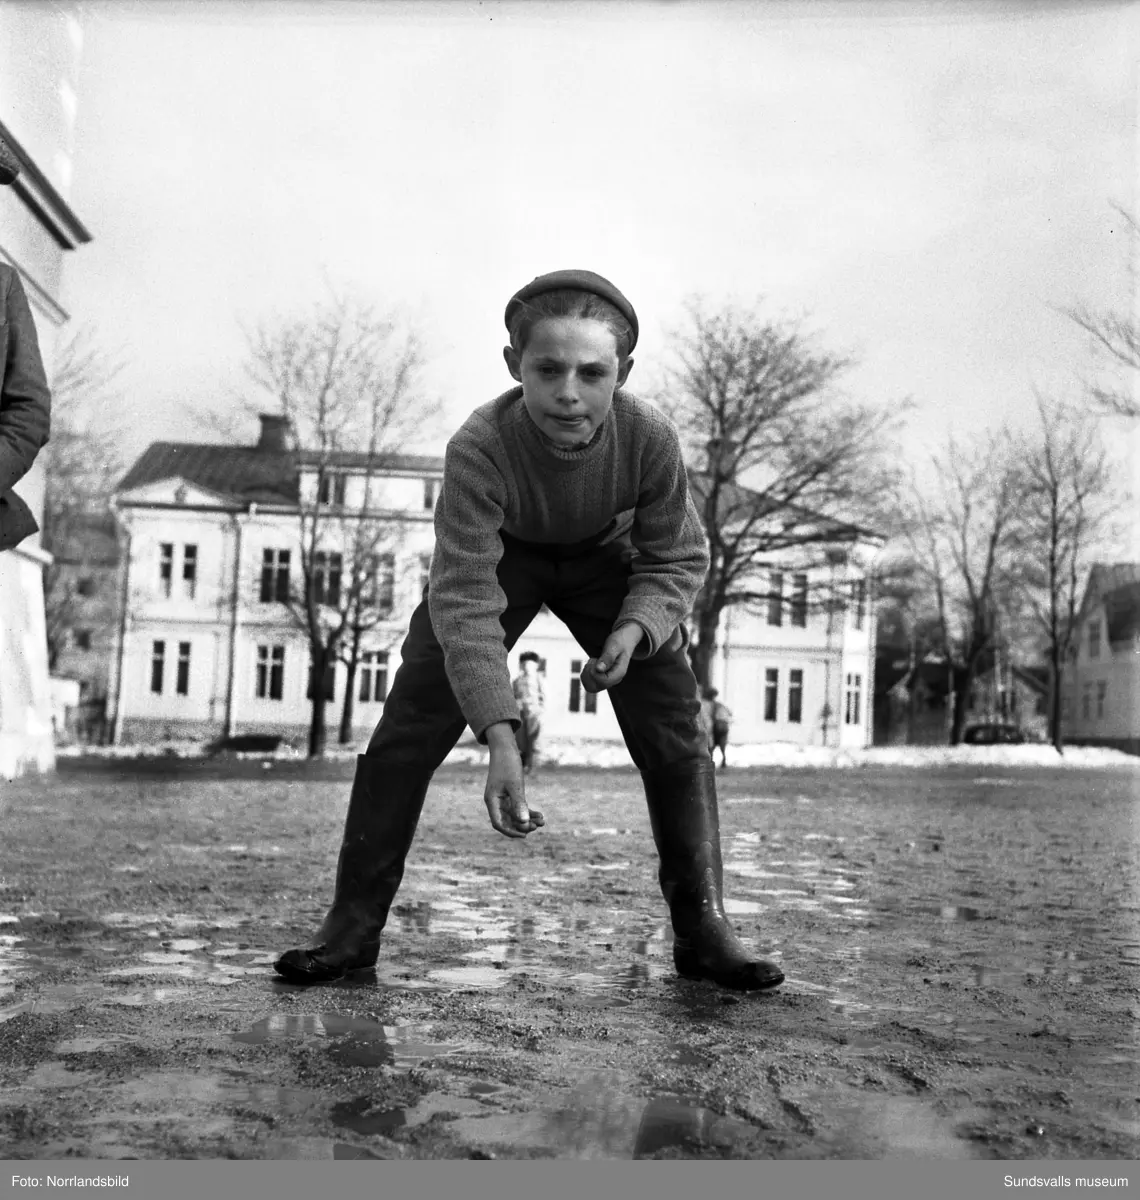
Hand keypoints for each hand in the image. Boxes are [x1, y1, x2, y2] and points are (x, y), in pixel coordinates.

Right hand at [483, 723, 544, 838]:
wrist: (505, 748)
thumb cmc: (508, 764)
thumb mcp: (515, 784)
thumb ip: (518, 803)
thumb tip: (523, 822)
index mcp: (492, 800)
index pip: (499, 823)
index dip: (511, 831)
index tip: (525, 834)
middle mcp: (495, 802)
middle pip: (508, 821)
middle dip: (522, 826)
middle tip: (537, 826)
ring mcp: (503, 798)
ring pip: (515, 815)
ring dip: (527, 820)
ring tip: (542, 822)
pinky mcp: (510, 794)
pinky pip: (518, 808)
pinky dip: (528, 812)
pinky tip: (540, 815)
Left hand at [581, 623, 643, 693]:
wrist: (624, 640)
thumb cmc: (619, 641)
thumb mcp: (614, 645)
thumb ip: (608, 657)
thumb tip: (598, 669)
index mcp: (619, 673)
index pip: (602, 682)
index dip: (593, 672)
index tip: (595, 659)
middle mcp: (614, 680)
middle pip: (594, 688)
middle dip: (588, 674)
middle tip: (593, 660)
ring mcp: (608, 681)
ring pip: (590, 688)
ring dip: (586, 675)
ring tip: (592, 662)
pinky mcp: (602, 679)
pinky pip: (589, 684)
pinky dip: (586, 675)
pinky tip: (592, 664)